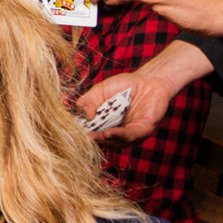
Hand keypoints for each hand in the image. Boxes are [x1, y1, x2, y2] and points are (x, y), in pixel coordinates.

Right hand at [81, 40, 215, 143]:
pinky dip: (118, 135)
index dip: (82, 133)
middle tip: (84, 135)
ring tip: (96, 135)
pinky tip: (109, 132)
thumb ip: (88, 101)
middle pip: (102, 141)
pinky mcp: (143, 131)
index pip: (91, 132)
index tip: (73, 131)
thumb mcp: (100, 90)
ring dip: (104, 140)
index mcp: (105, 124)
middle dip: (93, 139)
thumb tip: (85, 116)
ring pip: (116, 142)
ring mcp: (129, 134)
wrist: (149, 80)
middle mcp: (116, 133)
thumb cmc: (124, 85)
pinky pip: (130, 136)